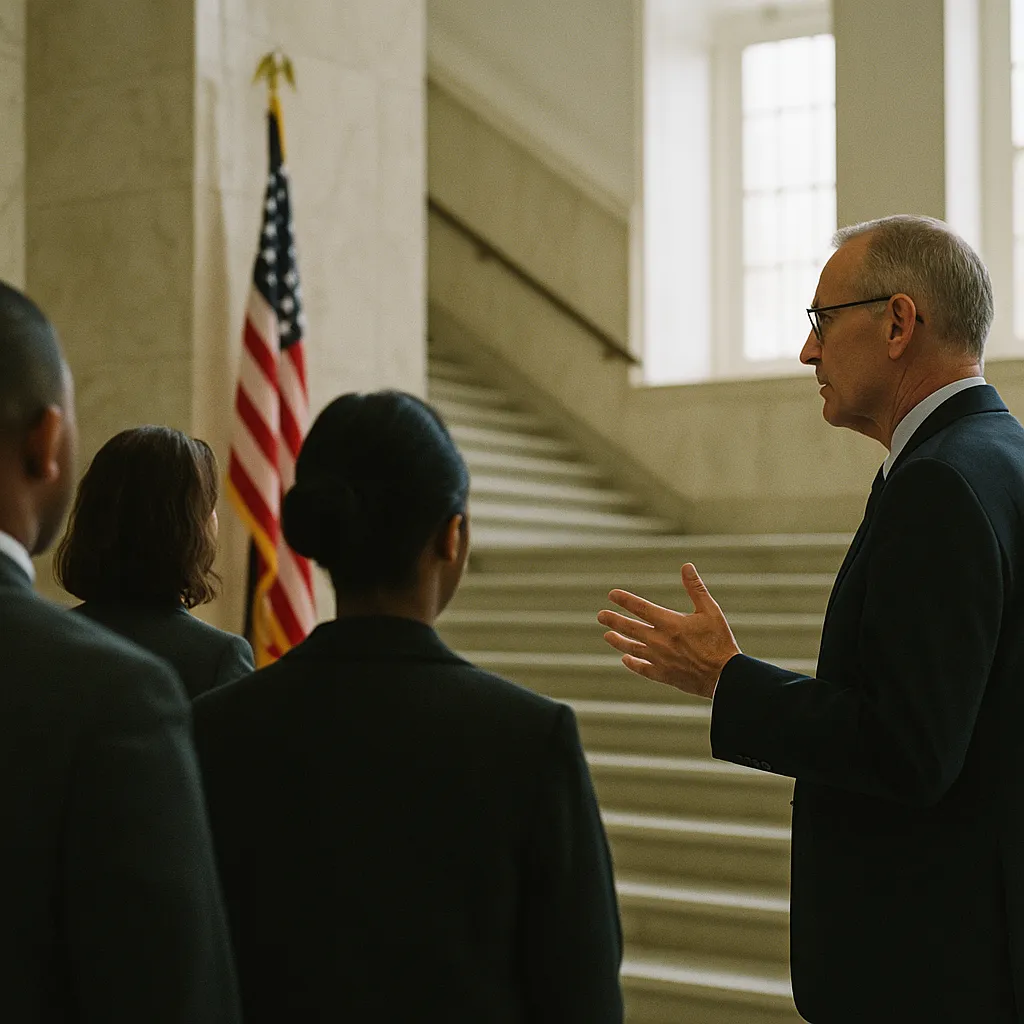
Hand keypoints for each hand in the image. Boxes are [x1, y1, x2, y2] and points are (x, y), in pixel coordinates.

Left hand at [597, 563, 740, 699]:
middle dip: (613, 621)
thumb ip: (696, 588)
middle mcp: (660, 641)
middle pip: (630, 628)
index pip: (641, 608)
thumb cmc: (720, 641)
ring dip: (618, 641)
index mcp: (670, 623)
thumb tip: (686, 566)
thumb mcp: (711, 611)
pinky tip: (626, 659)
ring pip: (632, 649)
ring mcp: (660, 659)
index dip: (625, 600)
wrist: (726, 677)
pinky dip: (632, 663)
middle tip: (600, 616)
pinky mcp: (664, 675)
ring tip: (607, 635)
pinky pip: (642, 668)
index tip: (612, 595)